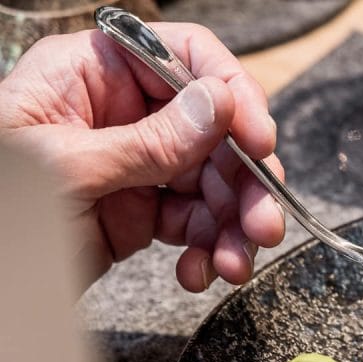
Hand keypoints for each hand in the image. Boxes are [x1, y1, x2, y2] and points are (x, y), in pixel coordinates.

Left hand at [0, 25, 285, 291]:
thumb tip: (218, 105)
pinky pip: (195, 225)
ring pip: (214, 185)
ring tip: (232, 265)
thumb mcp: (68, 168)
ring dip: (233, 228)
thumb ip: (149, 141)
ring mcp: (133, 165)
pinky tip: (198, 272)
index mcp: (91, 75)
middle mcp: (120, 114)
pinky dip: (207, 252)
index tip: (258, 140)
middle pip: (214, 131)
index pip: (183, 57)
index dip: (231, 92)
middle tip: (262, 223)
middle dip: (244, 183)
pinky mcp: (139, 213)